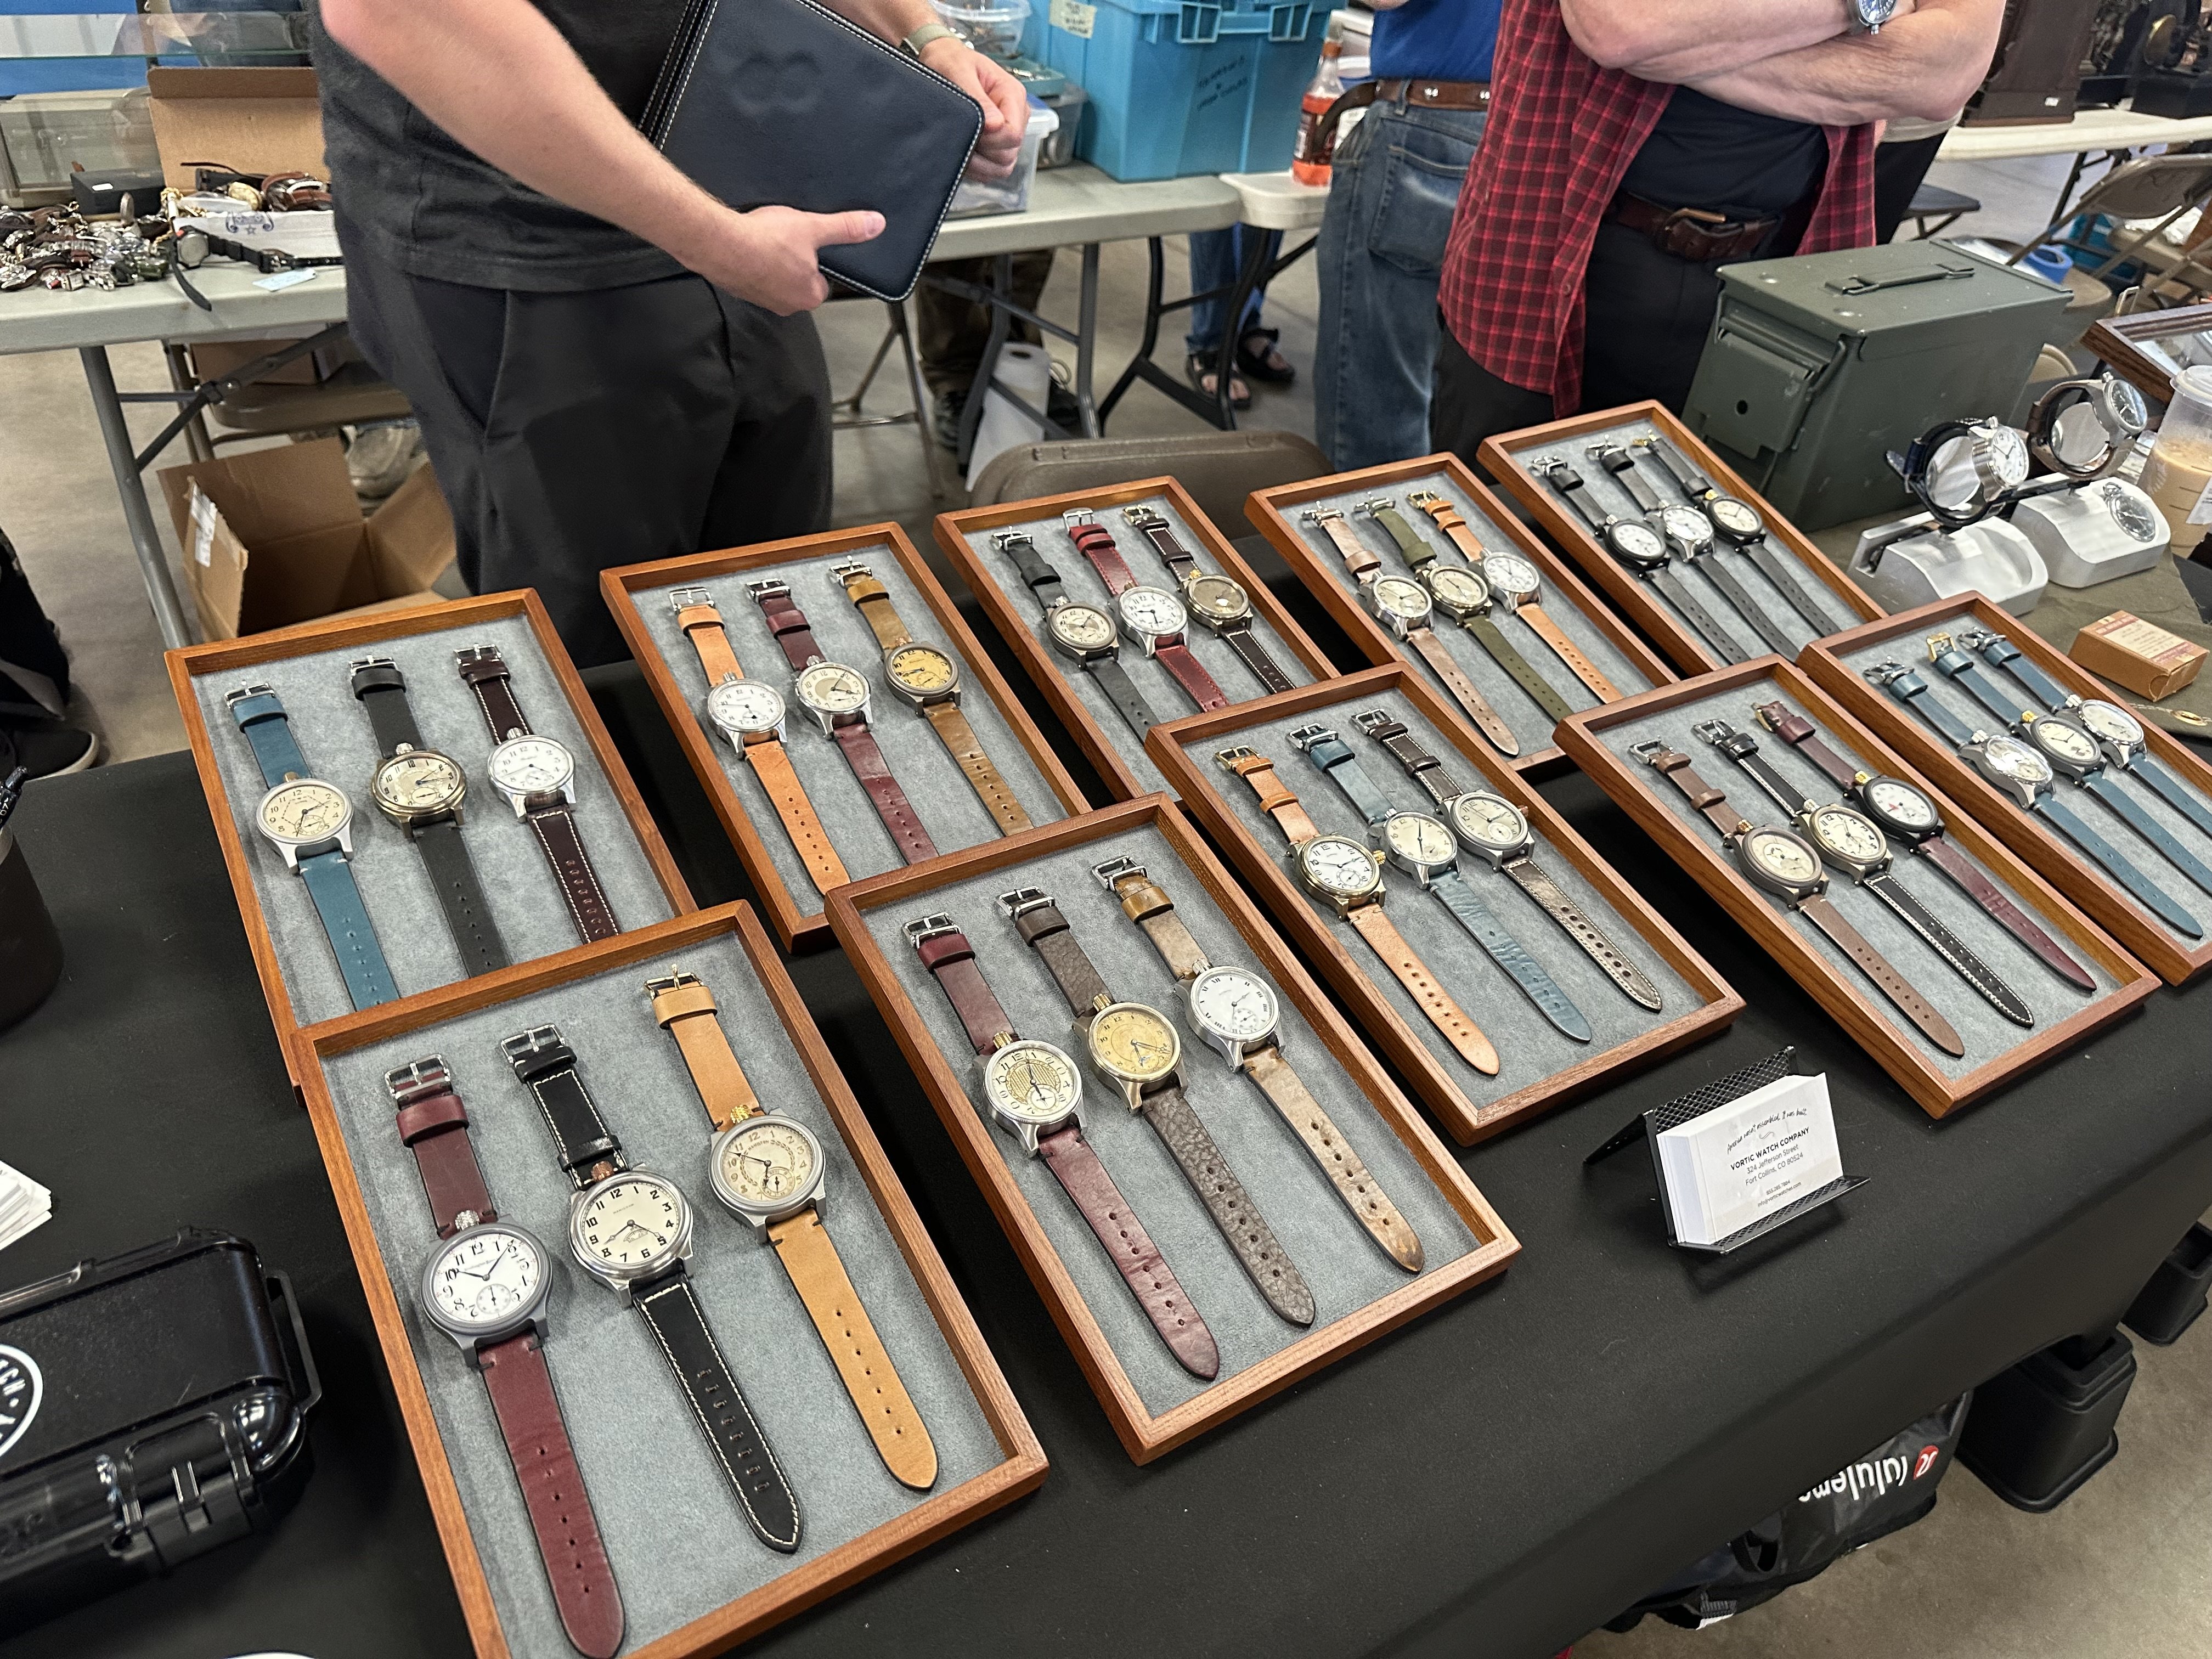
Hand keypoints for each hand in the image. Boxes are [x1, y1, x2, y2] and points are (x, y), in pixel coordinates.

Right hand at [670, 201, 884, 312]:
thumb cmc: (764, 240)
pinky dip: (753, 260)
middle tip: (787, 238)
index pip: (823, 280)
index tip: (810, 244)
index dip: (818, 259)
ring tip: (766, 239)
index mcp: (810, 296)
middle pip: (799, 279)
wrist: (719, 242)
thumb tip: (875, 225)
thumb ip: (845, 228)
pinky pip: (753, 274)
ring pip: (775, 277)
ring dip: (772, 260)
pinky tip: (749, 244)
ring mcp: (761, 299)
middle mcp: (786, 304)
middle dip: (794, 260)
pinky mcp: (739, 290)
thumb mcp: (813, 227)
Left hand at [920, 37, 1029, 179]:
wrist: (941, 61)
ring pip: (1003, 166)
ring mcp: (1006, 132)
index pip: (1013, 134)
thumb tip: (994, 125)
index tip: (970, 129)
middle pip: (1009, 153)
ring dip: (980, 163)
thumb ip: (978, 98)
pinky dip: (977, 168)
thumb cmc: (950, 61)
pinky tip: (963, 151)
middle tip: (961, 134)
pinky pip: (993, 170)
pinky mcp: (996, 145)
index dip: (991, 139)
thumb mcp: (959, 71)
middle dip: (983, 151)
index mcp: (1012, 94)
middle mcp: (1015, 115)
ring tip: (960, 143)